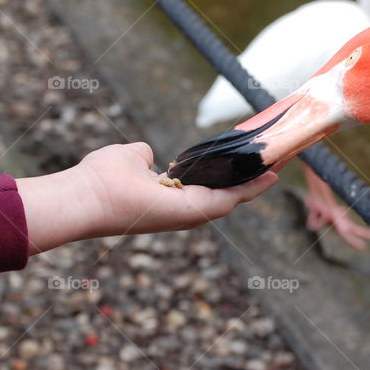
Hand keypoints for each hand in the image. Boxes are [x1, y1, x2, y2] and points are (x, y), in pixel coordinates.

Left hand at [17, 142, 277, 253]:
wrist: (87, 196)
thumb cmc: (101, 178)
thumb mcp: (131, 157)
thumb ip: (145, 157)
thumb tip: (148, 155)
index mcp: (171, 198)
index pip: (208, 187)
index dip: (230, 175)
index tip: (250, 161)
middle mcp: (184, 211)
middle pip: (229, 194)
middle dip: (254, 178)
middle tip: (278, 160)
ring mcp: (190, 214)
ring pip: (235, 198)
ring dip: (260, 180)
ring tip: (282, 161)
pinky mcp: (194, 212)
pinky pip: (231, 199)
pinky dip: (253, 186)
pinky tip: (271, 173)